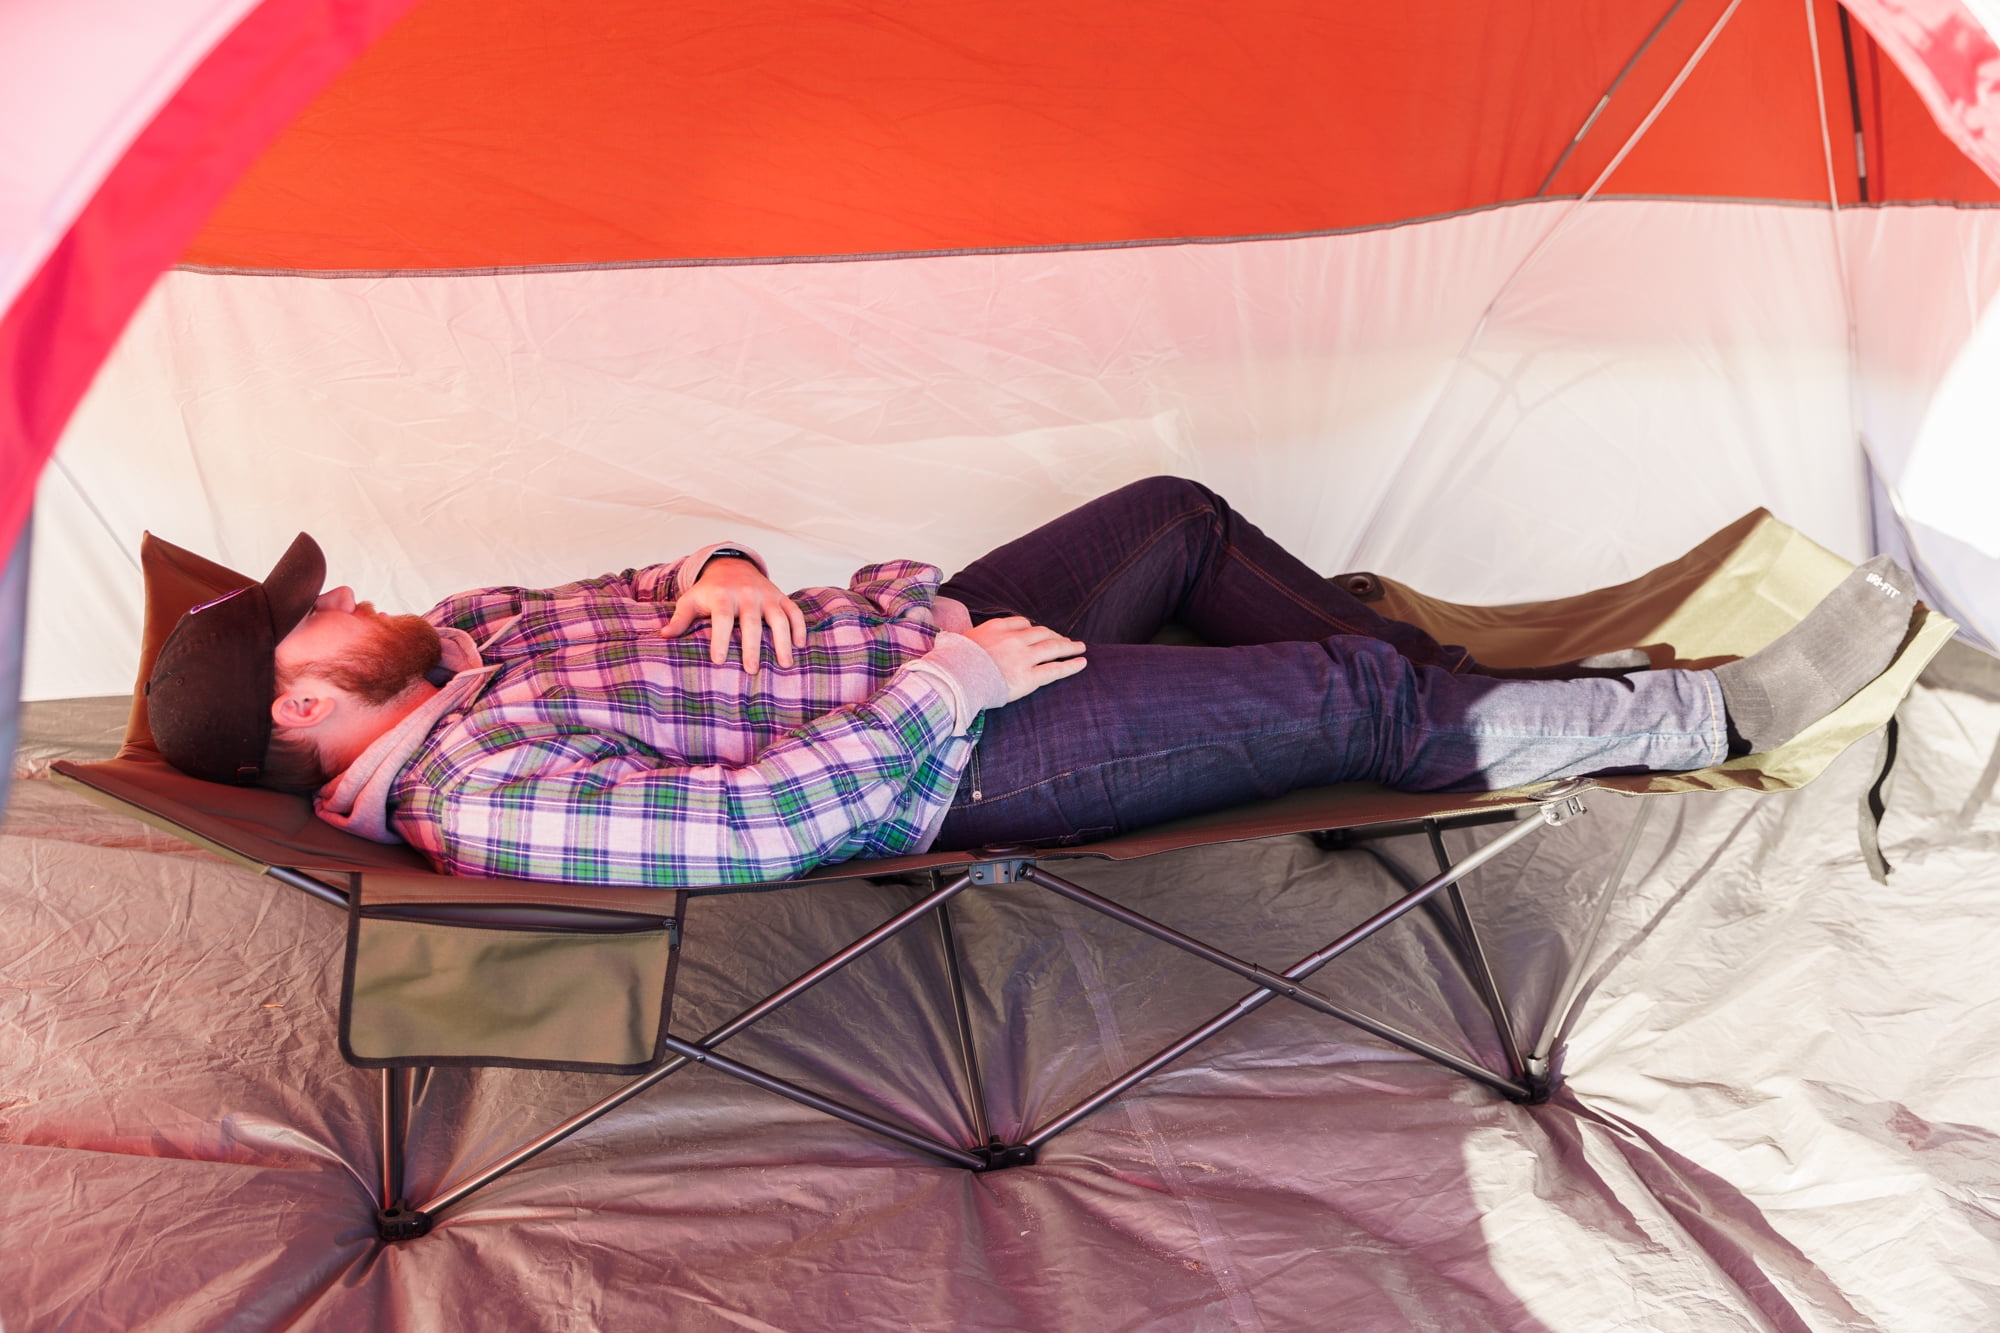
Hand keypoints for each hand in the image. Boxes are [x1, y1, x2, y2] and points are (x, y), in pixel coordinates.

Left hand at [661, 557, 807, 672]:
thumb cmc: (709, 590)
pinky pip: (794, 611)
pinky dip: (799, 627)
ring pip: (779, 617)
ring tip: (785, 664)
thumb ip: (680, 618)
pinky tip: (800, 646)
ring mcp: (766, 595)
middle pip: (751, 621)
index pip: (721, 618)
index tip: (718, 660)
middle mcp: (746, 594)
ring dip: (783, 640)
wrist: (733, 565)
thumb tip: (663, 637)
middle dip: (752, 646)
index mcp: (722, 596)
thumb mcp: (691, 600)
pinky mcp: (781, 597)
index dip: (720, 639)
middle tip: (752, 670)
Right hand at [965, 616, 1086, 701]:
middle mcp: (1014, 639)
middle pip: (1042, 633)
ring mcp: (1023, 657)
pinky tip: (1082, 662)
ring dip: (1069, 646)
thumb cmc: (953, 663)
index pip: (1022, 623)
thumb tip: (964, 640)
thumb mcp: (960, 641)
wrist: (954, 680)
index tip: (1039, 633)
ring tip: (1080, 647)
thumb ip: (973, 639)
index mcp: (997, 627)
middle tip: (1066, 640)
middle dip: (1056, 636)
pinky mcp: (1029, 677)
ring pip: (1053, 647)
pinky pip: (1055, 668)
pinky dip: (1071, 665)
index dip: (1033, 629)